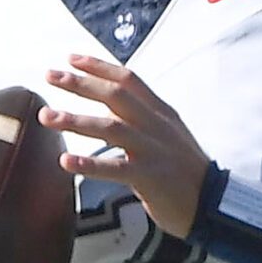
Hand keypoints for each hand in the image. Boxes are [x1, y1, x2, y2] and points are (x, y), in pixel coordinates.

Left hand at [41, 53, 212, 238]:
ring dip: (76, 120)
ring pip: (112, 128)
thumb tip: (111, 104)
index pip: (129, 80)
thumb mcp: (170, 134)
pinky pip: (116, 168)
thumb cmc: (186, 171)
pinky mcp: (150, 177)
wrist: (214, 203)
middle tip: (51, 76)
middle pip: (116, 96)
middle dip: (81, 84)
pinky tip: (66, 161)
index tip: (71, 59)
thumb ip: (144, 118)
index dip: (99, 67)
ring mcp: (154, 151)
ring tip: (47, 116)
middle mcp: (157, 126)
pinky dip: (89, 164)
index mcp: (161, 113)